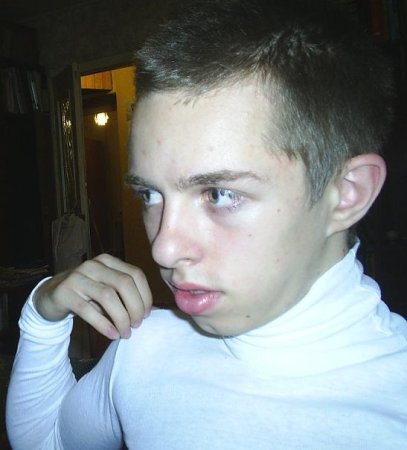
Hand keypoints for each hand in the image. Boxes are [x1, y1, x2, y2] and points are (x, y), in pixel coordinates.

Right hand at [33, 254, 152, 339]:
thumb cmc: (86, 296)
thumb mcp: (106, 290)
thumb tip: (150, 312)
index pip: (136, 274)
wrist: (49, 297)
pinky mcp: (64, 292)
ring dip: (121, 318)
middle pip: (125, 283)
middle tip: (137, 325)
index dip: (145, 296)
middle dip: (136, 307)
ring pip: (108, 296)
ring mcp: (77, 276)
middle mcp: (94, 265)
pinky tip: (113, 334)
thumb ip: (125, 296)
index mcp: (108, 261)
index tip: (147, 314)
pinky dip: (104, 324)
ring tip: (126, 333)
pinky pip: (88, 310)